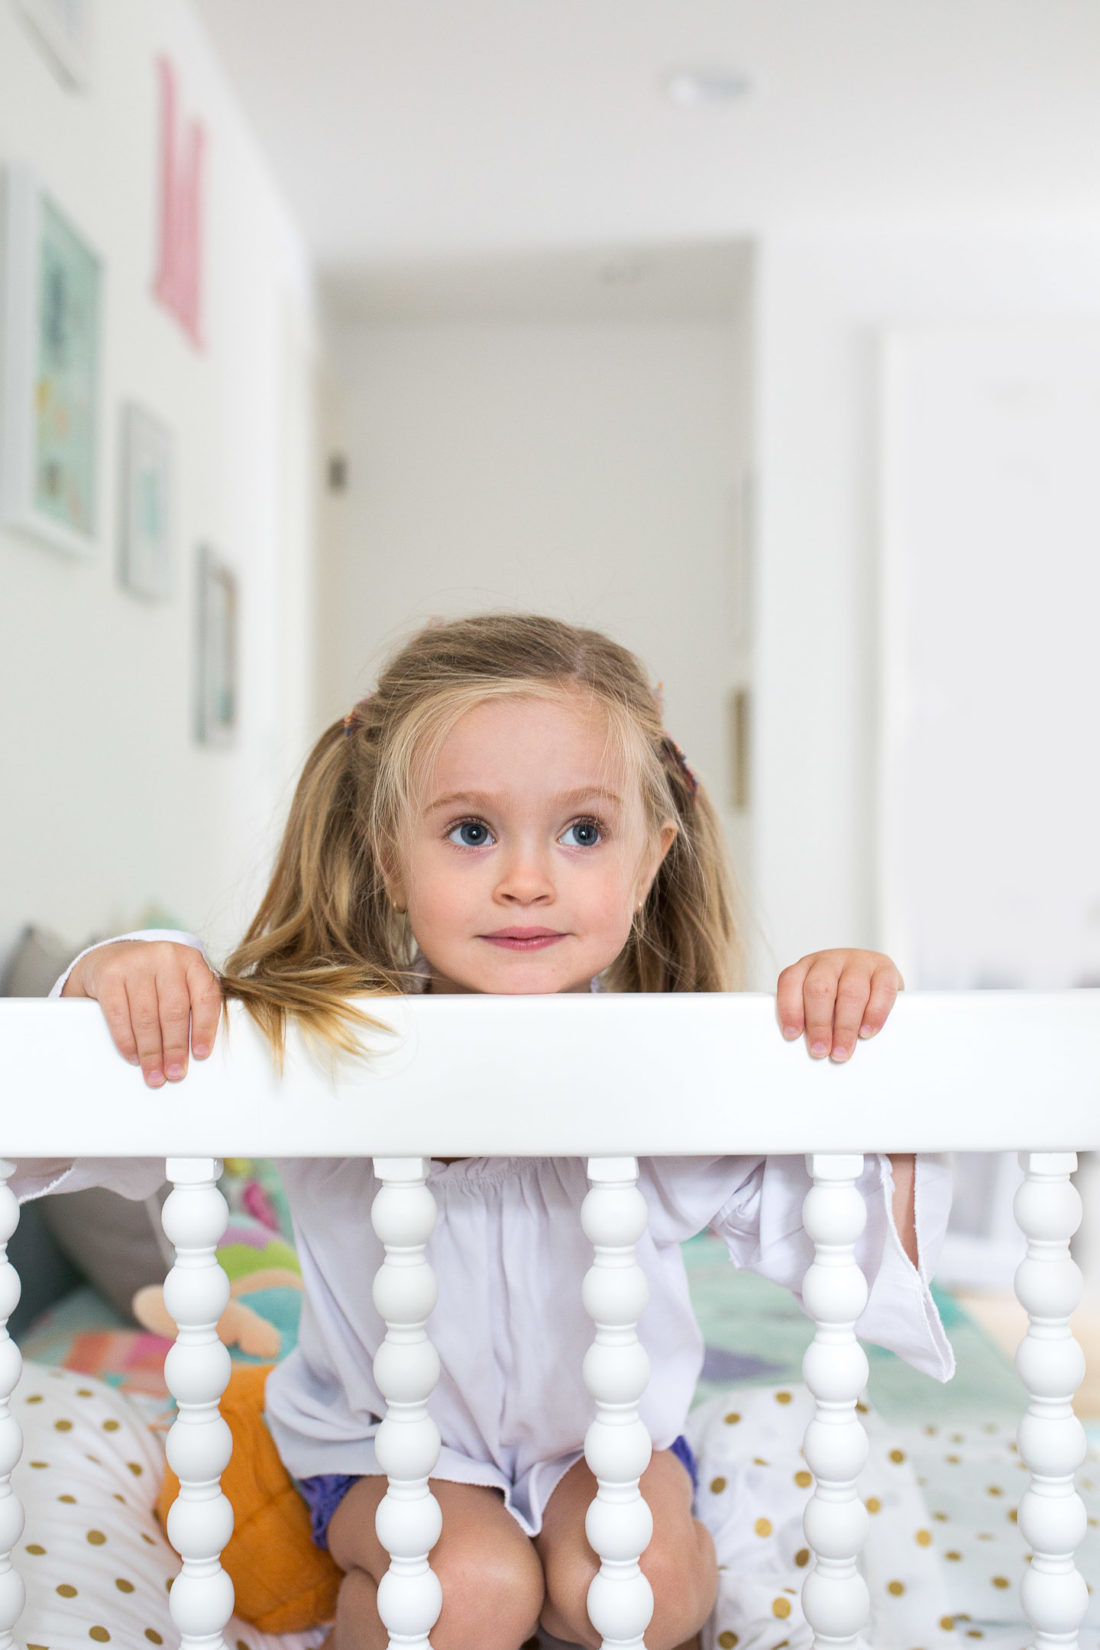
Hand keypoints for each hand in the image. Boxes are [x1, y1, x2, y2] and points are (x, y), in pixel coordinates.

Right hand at [62, 940, 222, 1087]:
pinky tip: (133, 1057)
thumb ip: (192, 1005)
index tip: (201, 1055)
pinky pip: (119, 1015)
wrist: (113, 957)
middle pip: (173, 1011)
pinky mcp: (109, 975)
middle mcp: (165, 957)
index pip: (204, 997)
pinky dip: (127, 1041)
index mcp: (190, 959)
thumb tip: (197, 1051)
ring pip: (146, 1017)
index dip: (204, 1029)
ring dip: (151, 1052)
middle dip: (175, 1048)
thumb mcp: (180, 981)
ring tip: (154, 1074)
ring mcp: (135, 963)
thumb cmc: (154, 978)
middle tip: (174, 1074)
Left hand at [776, 949, 903, 1062]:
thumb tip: (808, 1045)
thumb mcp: (819, 1001)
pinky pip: (881, 990)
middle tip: (820, 1050)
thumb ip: (809, 1017)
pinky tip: (866, 1031)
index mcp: (806, 967)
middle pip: (820, 989)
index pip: (790, 981)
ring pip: (850, 993)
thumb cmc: (840, 996)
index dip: (790, 1009)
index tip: (792, 1035)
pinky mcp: (885, 968)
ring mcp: (858, 962)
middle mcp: (830, 960)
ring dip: (845, 1027)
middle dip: (818, 1024)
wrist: (876, 977)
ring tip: (842, 1050)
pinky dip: (874, 1014)